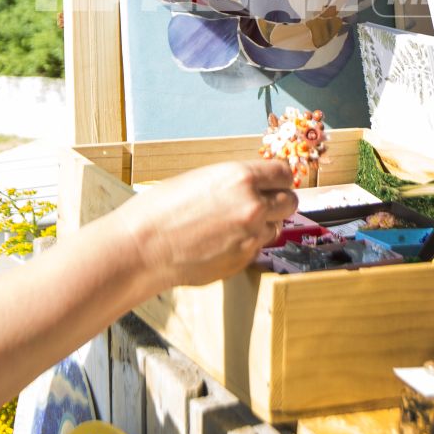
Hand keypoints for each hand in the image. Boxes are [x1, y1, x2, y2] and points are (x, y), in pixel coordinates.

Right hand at [117, 159, 296, 289]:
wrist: (143, 248)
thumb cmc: (161, 209)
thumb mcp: (201, 179)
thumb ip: (235, 182)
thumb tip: (258, 185)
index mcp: (240, 178)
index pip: (283, 173)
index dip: (279, 178)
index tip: (274, 182)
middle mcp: (252, 205)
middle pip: (290, 201)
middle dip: (278, 202)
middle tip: (262, 204)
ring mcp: (250, 236)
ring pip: (276, 227)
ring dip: (262, 225)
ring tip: (232, 225)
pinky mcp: (243, 260)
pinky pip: (257, 247)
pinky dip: (246, 244)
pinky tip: (221, 241)